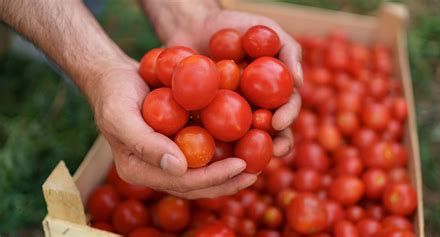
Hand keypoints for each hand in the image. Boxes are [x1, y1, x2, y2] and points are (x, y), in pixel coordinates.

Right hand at [89, 58, 256, 198]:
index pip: (181, 182)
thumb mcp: (121, 116)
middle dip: (227, 181)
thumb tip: (180, 168)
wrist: (114, 77)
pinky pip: (203, 152)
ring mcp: (168, 158)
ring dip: (229, 172)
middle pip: (196, 184)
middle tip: (255, 173)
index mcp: (140, 171)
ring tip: (257, 166)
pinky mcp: (178, 143)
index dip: (212, 177)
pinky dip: (224, 151)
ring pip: (203, 173)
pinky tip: (246, 144)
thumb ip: (145, 144)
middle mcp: (156, 170)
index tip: (240, 165)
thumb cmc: (114, 94)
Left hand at [165, 10, 302, 156]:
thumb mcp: (265, 29)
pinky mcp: (206, 119)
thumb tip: (299, 81)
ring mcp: (231, 116)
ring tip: (243, 162)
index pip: (286, 109)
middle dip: (274, 145)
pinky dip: (211, 146)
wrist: (195, 25)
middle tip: (271, 152)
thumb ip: (288, 50)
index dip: (287, 118)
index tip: (278, 122)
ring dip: (246, 154)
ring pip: (242, 141)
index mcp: (274, 92)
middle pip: (270, 133)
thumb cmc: (236, 24)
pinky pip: (210, 135)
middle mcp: (256, 108)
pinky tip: (207, 155)